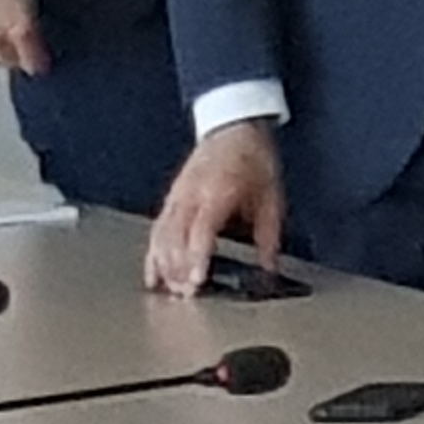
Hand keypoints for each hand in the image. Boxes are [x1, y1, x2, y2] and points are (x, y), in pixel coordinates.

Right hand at [143, 122, 284, 294]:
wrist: (234, 128)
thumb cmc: (254, 158)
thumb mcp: (271, 196)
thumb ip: (268, 235)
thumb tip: (269, 267)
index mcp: (218, 192)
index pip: (201, 230)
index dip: (197, 257)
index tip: (197, 280)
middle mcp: (191, 195)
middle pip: (175, 237)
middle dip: (178, 269)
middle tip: (186, 294)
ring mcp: (177, 196)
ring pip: (160, 236)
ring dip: (164, 266)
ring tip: (172, 290)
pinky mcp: (170, 199)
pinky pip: (156, 230)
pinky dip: (153, 255)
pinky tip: (154, 276)